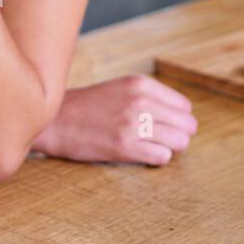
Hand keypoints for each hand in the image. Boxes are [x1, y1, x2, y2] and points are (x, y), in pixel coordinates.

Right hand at [32, 75, 197, 165]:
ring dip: (170, 148)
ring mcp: (133, 124)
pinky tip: (143, 154)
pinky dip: (157, 159)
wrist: (56, 120)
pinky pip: (162, 157)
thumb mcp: (122, 87)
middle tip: (163, 140)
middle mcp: (141, 102)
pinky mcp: (125, 146)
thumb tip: (182, 115)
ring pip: (179, 142)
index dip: (178, 119)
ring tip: (153, 147)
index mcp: (141, 84)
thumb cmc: (89, 105)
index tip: (166, 126)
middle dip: (179, 135)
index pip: (184, 106)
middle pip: (187, 125)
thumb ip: (151, 97)